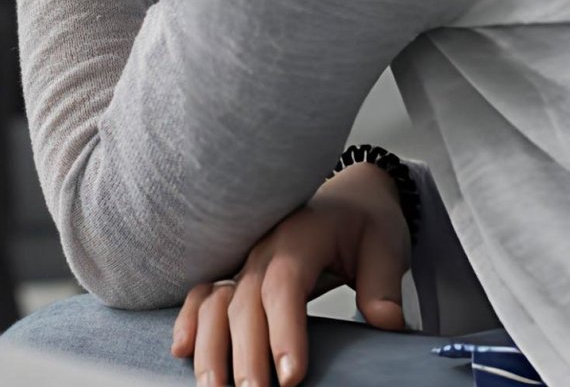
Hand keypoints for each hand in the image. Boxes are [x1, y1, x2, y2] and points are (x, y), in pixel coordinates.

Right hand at [172, 163, 410, 386]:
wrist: (350, 199)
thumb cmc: (366, 222)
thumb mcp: (387, 245)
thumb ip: (384, 284)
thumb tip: (387, 322)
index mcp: (301, 237)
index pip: (285, 285)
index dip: (284, 331)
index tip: (292, 376)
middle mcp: (266, 249)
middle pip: (245, 302)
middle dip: (246, 354)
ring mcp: (247, 262)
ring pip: (217, 302)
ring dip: (211, 345)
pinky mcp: (240, 275)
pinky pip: (205, 295)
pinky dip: (191, 320)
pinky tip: (183, 350)